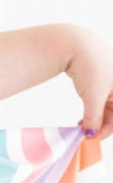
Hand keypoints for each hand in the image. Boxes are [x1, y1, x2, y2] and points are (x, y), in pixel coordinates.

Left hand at [65, 26, 112, 141]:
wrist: (75, 43)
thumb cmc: (90, 67)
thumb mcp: (93, 96)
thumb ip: (94, 117)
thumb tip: (91, 134)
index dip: (106, 130)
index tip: (91, 139)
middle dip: (100, 125)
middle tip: (84, 134)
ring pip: (108, 107)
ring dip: (95, 118)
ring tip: (80, 125)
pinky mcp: (104, 78)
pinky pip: (101, 99)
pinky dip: (93, 108)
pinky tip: (82, 116)